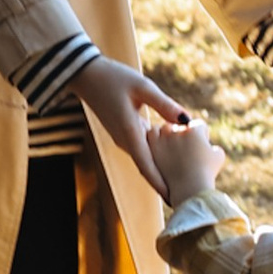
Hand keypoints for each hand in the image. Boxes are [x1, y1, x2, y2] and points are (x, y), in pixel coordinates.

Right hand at [74, 56, 189, 193]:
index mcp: (129, 133)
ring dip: (161, 169)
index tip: (174, 199)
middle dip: (164, 181)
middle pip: (147, 167)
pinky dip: (156, 154)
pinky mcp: (123, 131)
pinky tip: (172, 155)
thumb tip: (187, 121)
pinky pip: (142, 148)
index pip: (146, 166)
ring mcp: (122, 137)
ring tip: (182, 181)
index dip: (160, 184)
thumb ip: (164, 105)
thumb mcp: (142, 86)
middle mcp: (124, 140)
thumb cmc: (114, 77)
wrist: (85, 75)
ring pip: (145, 158)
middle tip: (184, 196)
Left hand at [146, 112, 222, 205]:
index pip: (198, 125)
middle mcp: (178, 129)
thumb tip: (209, 146)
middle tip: (185, 150)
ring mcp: (164, 136)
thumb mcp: (218, 157)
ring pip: (166, 128)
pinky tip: (161, 150)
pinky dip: (155, 140)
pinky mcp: (152, 145)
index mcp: (195, 129)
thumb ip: (213, 145)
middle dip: (184, 135)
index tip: (200, 147)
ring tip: (173, 150)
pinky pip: (152, 134)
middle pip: (181, 126)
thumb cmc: (205, 174)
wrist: (187, 189)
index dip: (201, 136)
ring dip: (169, 135)